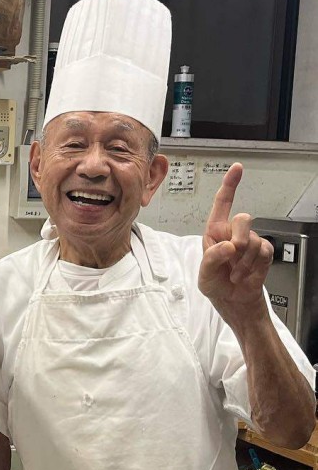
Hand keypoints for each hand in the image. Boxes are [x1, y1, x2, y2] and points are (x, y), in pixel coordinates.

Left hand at [198, 163, 273, 319]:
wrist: (234, 301)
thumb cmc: (215, 285)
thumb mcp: (205, 276)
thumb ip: (211, 260)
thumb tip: (227, 246)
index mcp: (214, 232)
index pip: (222, 204)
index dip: (230, 185)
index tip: (237, 168)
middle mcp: (232, 233)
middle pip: (243, 218)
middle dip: (239, 238)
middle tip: (232, 256)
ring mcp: (249, 242)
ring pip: (254, 239)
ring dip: (244, 262)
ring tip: (235, 273)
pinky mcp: (263, 252)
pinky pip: (265, 252)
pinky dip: (255, 266)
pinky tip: (247, 274)